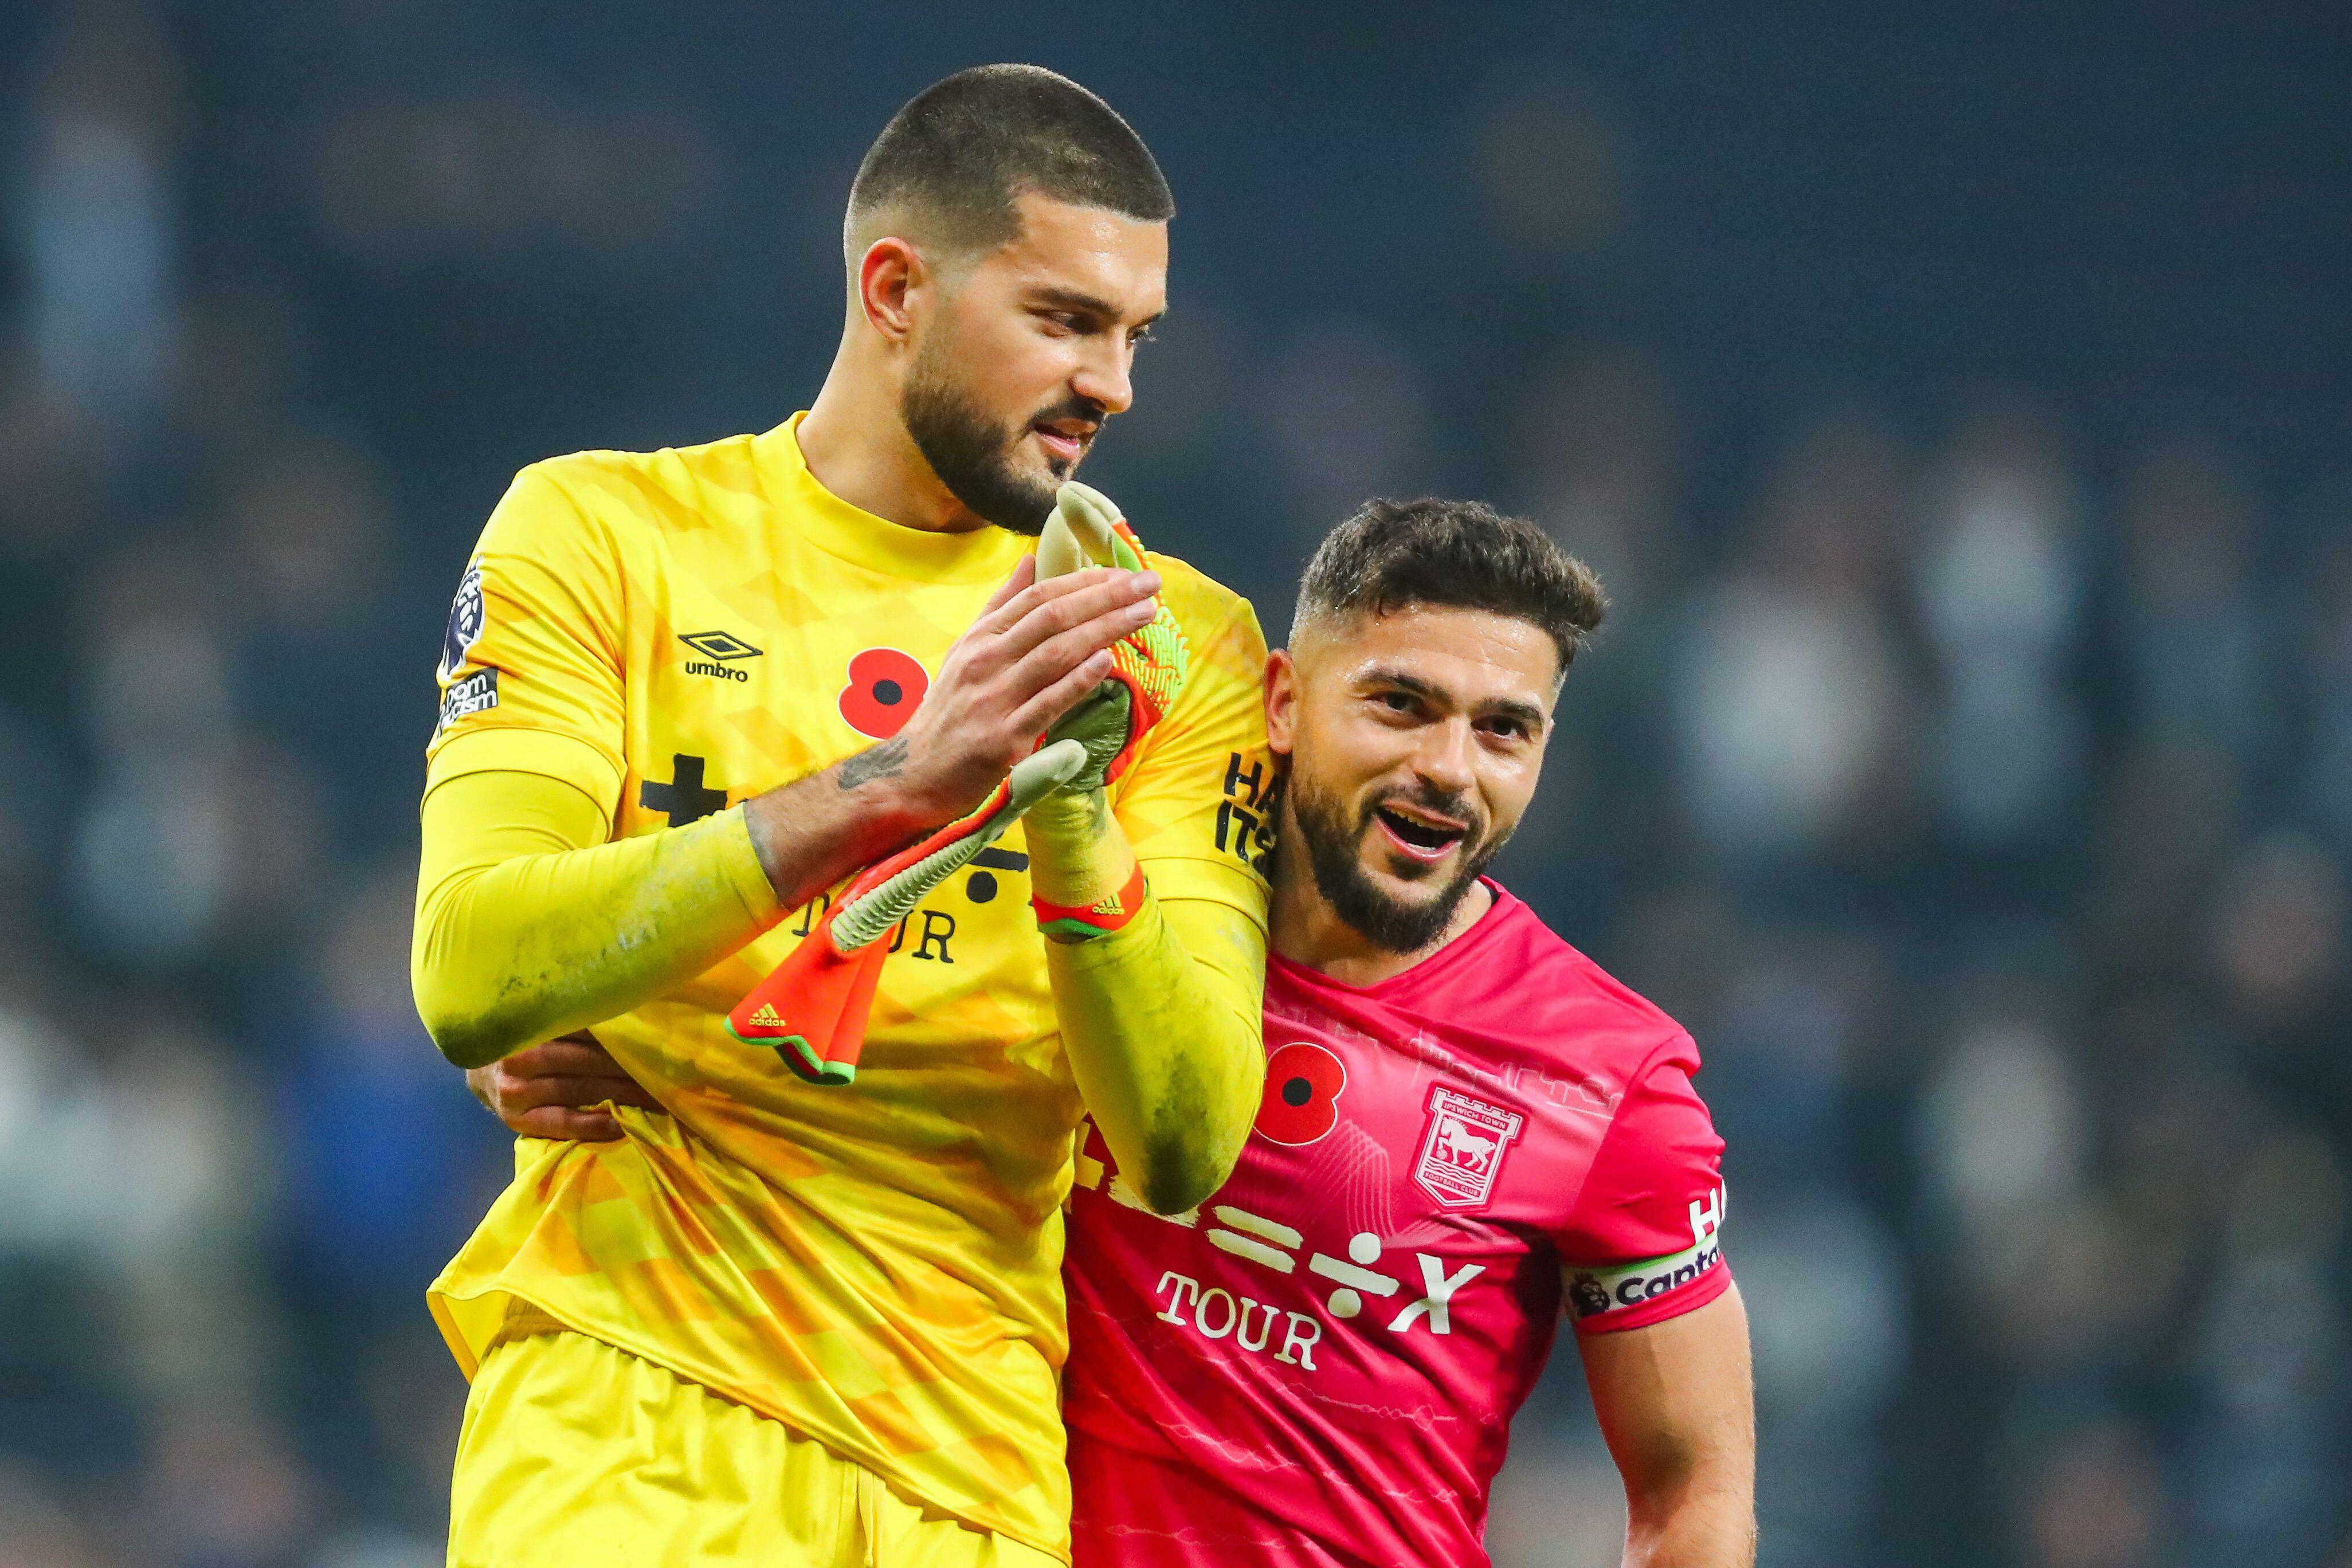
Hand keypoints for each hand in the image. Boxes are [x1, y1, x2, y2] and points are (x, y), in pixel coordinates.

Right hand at [464, 1031, 662, 1141]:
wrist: (480, 1072)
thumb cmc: (526, 1040)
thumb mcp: (543, 1019)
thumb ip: (576, 1014)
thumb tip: (636, 1007)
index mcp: (530, 1022)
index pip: (584, 1026)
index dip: (621, 1033)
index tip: (657, 1036)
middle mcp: (519, 1056)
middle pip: (586, 1060)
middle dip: (629, 1065)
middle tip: (667, 1069)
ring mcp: (516, 1091)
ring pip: (579, 1091)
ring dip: (622, 1095)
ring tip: (657, 1096)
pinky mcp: (517, 1120)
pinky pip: (563, 1123)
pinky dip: (596, 1125)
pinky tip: (624, 1123)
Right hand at [872, 554, 1162, 825]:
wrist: (914, 774)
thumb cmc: (949, 713)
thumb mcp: (967, 651)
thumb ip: (1002, 607)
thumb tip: (1031, 560)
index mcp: (981, 639)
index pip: (1038, 597)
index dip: (1084, 580)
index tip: (1124, 571)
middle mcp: (985, 662)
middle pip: (1052, 617)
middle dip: (1105, 596)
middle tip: (1148, 584)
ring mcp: (994, 700)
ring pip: (1055, 654)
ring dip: (1104, 629)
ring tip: (1144, 614)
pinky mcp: (1003, 740)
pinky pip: (1046, 704)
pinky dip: (1077, 681)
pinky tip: (1106, 661)